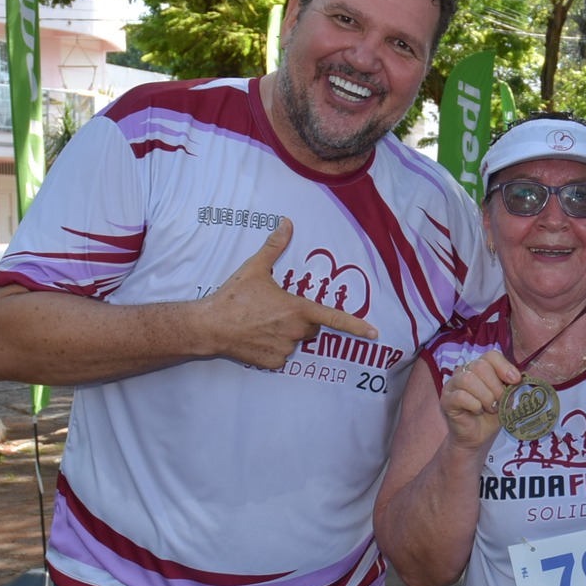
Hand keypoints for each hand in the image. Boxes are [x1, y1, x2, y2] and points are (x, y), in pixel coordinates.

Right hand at [197, 218, 377, 368]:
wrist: (210, 326)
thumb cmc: (234, 297)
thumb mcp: (255, 268)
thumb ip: (275, 246)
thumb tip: (287, 223)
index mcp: (297, 309)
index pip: (333, 318)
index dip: (357, 326)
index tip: (375, 334)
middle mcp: (295, 331)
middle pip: (311, 328)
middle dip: (300, 320)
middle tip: (275, 310)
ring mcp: (285, 349)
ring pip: (295, 341)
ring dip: (285, 333)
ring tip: (260, 323)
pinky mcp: (273, 362)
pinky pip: (281, 355)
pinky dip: (273, 348)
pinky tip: (256, 337)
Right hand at [440, 350, 520, 451]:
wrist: (477, 437)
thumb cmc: (491, 416)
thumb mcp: (506, 399)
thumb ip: (512, 387)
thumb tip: (524, 378)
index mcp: (480, 367)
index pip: (491, 355)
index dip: (504, 366)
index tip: (515, 381)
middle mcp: (464, 371)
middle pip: (479, 366)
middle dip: (495, 385)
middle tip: (500, 400)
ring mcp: (452, 385)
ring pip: (468, 379)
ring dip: (485, 396)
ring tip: (490, 408)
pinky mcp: (446, 400)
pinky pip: (461, 396)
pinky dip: (474, 405)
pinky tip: (478, 411)